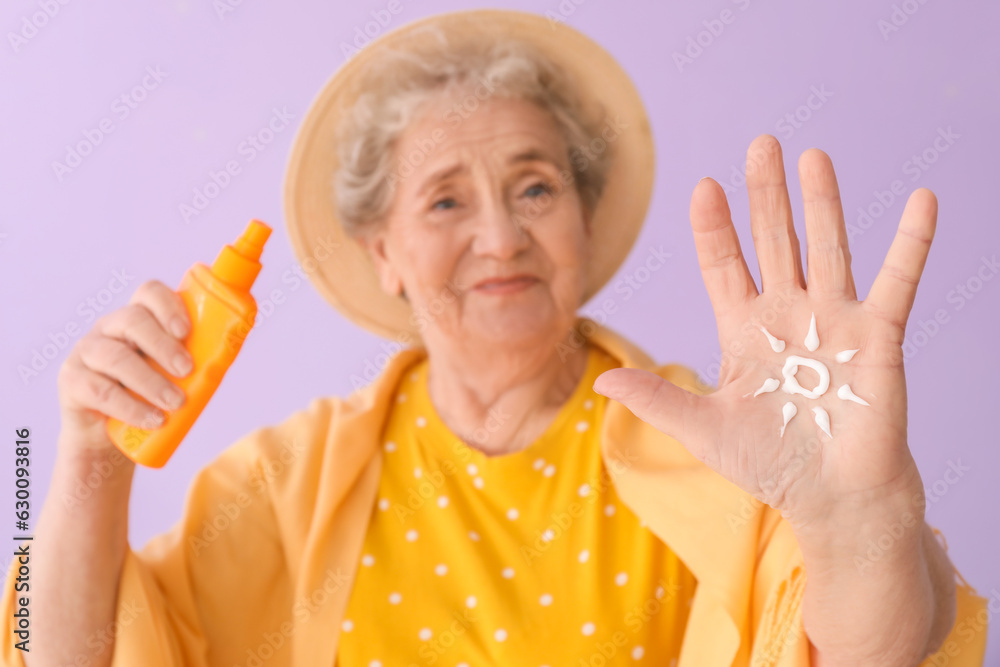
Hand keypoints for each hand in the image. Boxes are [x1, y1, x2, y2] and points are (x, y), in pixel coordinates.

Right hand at [57, 280, 192, 454]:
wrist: (109, 438)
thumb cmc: (151, 397)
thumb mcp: (175, 375)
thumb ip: (199, 358)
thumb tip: (234, 343)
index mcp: (138, 318)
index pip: (149, 293)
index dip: (168, 305)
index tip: (186, 331)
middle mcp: (109, 328)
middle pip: (133, 321)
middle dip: (163, 345)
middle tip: (187, 370)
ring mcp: (86, 353)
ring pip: (116, 357)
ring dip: (151, 381)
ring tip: (175, 403)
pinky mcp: (72, 382)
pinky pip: (100, 390)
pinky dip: (130, 407)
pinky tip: (152, 419)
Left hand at [593, 134, 931, 534]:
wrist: (832, 498)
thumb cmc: (768, 465)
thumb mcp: (702, 430)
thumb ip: (657, 400)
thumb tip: (600, 383)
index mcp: (743, 331)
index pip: (724, 265)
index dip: (715, 228)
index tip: (703, 186)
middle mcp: (788, 316)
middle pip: (774, 241)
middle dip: (766, 194)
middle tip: (761, 143)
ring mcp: (834, 321)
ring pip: (827, 248)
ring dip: (822, 203)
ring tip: (813, 155)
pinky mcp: (878, 337)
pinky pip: (897, 281)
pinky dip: (910, 243)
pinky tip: (920, 200)